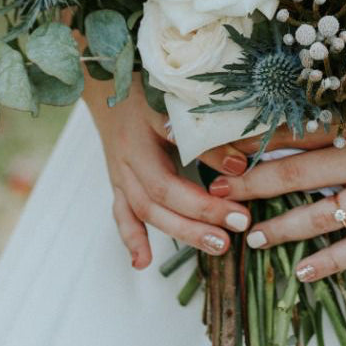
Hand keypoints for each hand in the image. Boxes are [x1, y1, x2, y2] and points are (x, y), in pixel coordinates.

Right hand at [83, 74, 252, 268]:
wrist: (104, 82)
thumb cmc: (146, 85)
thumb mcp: (175, 101)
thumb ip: (205, 133)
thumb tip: (240, 165)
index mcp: (144, 136)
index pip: (174, 177)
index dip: (206, 198)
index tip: (242, 206)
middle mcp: (128, 160)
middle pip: (160, 200)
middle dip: (199, 221)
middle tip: (237, 230)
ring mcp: (120, 173)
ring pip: (144, 211)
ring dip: (180, 232)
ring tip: (216, 246)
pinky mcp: (117, 181)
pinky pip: (120, 213)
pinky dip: (131, 238)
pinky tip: (142, 263)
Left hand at [199, 111, 345, 282]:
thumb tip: (305, 110)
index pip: (297, 134)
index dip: (258, 143)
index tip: (223, 151)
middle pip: (298, 174)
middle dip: (254, 184)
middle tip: (218, 194)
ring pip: (323, 217)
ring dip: (283, 228)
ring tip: (250, 237)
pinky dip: (330, 261)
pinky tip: (301, 272)